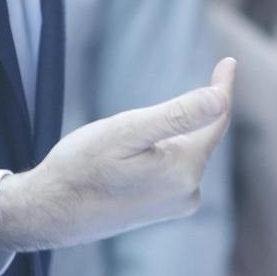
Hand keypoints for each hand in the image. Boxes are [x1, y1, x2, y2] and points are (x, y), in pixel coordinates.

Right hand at [0, 59, 234, 258]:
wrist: (47, 213)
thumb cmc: (81, 166)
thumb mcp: (127, 130)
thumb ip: (178, 115)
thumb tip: (222, 99)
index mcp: (185, 170)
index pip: (217, 119)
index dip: (222, 87)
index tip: (229, 61)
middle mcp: (188, 193)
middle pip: (198, 137)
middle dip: (177, 118)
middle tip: (129, 123)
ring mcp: (175, 205)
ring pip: (181, 153)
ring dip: (163, 138)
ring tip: (117, 149)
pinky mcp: (160, 210)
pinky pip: (170, 170)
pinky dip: (157, 155)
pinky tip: (122, 164)